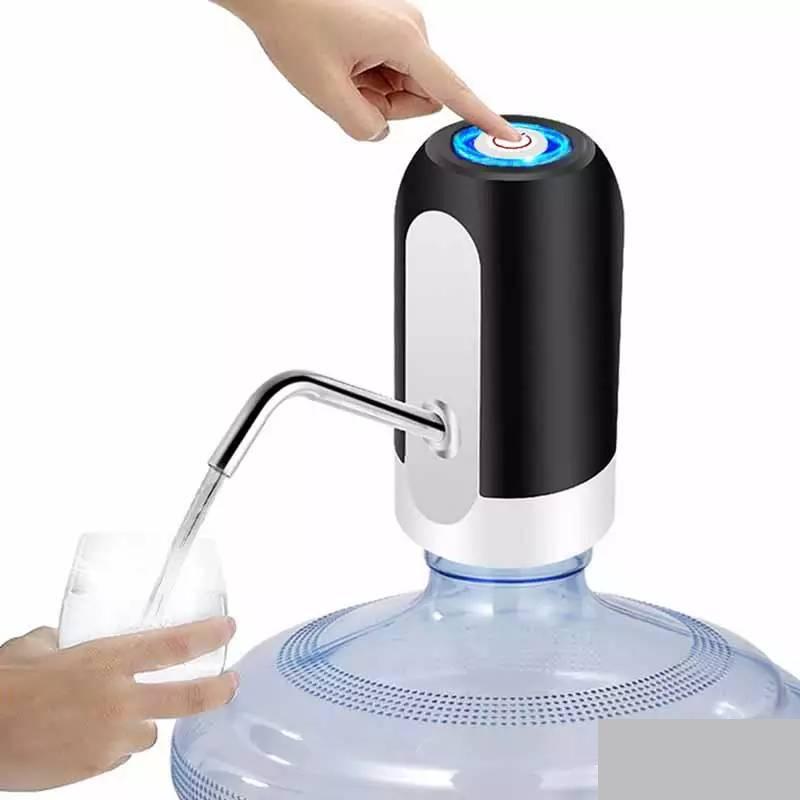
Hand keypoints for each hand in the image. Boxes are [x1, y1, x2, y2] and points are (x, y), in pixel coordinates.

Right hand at [0, 618, 237, 790]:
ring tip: (103, 717)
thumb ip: (65, 642)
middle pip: (188, 697)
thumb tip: (67, 641)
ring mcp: (110, 738)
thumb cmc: (5, 686)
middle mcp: (118, 699)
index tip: (228, 628)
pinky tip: (82, 738)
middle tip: (231, 684)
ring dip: (138, 724)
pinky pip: (118, 754)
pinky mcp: (95, 768)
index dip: (208, 636)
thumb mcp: (39, 647)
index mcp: (108, 661)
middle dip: (218, 690)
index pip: (174, 645)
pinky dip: (109, 746)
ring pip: (149, 732)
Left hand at [213, 0, 518, 141]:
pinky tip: (345, 63)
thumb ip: (362, 127)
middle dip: (386, 105)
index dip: (480, 117)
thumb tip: (380, 133)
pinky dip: (369, 79)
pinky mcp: (391, 29)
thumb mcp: (324, 90)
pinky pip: (392, 73)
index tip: (506, 135)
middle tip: (348, 88)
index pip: (452, 90)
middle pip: (420, 97)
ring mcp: (402, 27)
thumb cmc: (294, 23)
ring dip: (374, 93)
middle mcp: (411, 28)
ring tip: (343, 71)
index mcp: (404, 40)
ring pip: (404, 88)